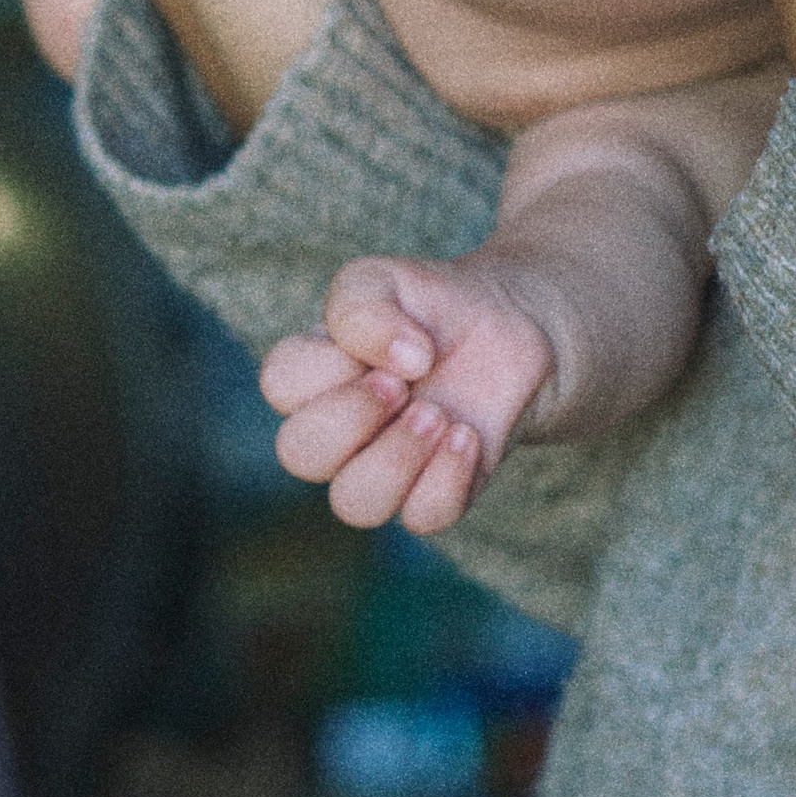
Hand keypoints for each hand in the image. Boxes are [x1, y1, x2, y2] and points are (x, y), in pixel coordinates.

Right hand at [262, 251, 562, 536]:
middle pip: (300, 454)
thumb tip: (399, 362)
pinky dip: (446, 478)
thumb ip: (362, 308)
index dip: (330, 364)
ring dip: (398, 457)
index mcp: (313, 376)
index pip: (281, 383)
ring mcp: (384, 468)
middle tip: (404, 385)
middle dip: (353, 416)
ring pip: (354, 503)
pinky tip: (467, 436)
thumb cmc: (433, 307)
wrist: (514, 328)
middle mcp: (338, 431)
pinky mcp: (435, 493)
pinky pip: (421, 518)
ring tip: (439, 415)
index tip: (385, 343)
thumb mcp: (387, 278)